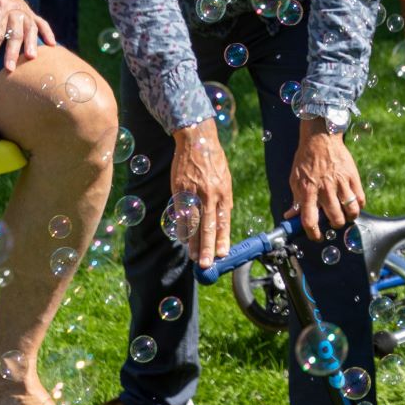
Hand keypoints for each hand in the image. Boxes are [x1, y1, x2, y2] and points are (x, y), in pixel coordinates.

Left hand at [0, 0, 51, 73]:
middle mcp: (13, 10)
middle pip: (14, 33)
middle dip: (12, 52)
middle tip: (10, 68)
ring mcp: (25, 11)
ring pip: (30, 29)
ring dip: (31, 44)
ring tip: (31, 58)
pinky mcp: (31, 13)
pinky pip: (42, 23)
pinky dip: (48, 33)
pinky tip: (52, 45)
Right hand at [169, 121, 234, 268]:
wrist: (197, 140)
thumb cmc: (213, 161)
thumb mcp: (225, 179)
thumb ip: (223, 199)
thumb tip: (222, 220)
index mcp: (224, 193)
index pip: (224, 221)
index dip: (223, 239)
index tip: (223, 255)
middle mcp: (210, 195)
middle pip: (209, 227)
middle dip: (208, 248)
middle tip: (207, 265)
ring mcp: (194, 194)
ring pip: (194, 224)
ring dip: (194, 243)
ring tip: (195, 258)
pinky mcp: (180, 190)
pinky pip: (181, 214)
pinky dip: (183, 228)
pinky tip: (184, 240)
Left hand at [287, 123, 364, 241]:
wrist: (320, 138)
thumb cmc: (305, 159)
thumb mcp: (295, 179)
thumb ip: (295, 199)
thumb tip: (290, 216)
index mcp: (308, 190)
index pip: (310, 220)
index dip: (313, 233)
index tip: (317, 236)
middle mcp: (325, 189)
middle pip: (335, 218)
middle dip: (334, 225)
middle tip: (333, 222)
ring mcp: (340, 183)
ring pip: (351, 211)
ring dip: (349, 218)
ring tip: (345, 215)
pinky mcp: (352, 177)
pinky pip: (360, 198)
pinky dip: (359, 206)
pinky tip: (353, 204)